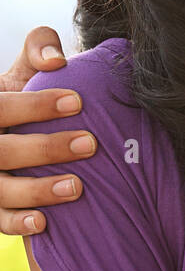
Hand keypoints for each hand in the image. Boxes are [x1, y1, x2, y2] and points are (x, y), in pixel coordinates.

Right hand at [0, 26, 95, 235]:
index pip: (2, 107)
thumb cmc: (24, 92)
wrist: (13, 126)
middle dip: (46, 148)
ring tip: (78, 187)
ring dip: (38, 190)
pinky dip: (17, 223)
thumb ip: (38, 47)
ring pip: (0, 190)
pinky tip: (44, 222)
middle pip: (3, 151)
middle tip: (90, 143)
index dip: (36, 106)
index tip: (78, 102)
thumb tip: (57, 60)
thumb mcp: (24, 67)